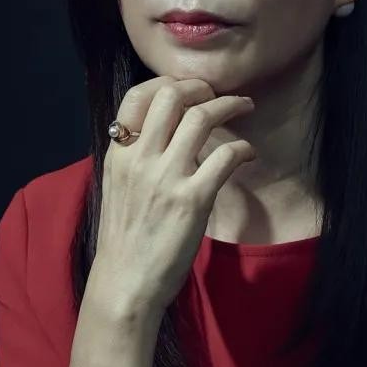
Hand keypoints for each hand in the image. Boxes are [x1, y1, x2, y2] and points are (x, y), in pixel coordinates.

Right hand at [90, 76, 256, 315]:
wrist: (124, 283)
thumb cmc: (125, 241)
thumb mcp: (118, 189)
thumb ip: (137, 160)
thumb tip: (165, 138)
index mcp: (119, 155)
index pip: (136, 97)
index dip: (166, 83)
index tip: (188, 89)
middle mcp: (140, 159)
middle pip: (171, 96)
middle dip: (200, 87)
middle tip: (217, 94)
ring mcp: (167, 178)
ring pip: (201, 117)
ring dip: (230, 105)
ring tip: (244, 107)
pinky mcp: (193, 199)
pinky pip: (225, 155)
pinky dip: (243, 148)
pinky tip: (248, 154)